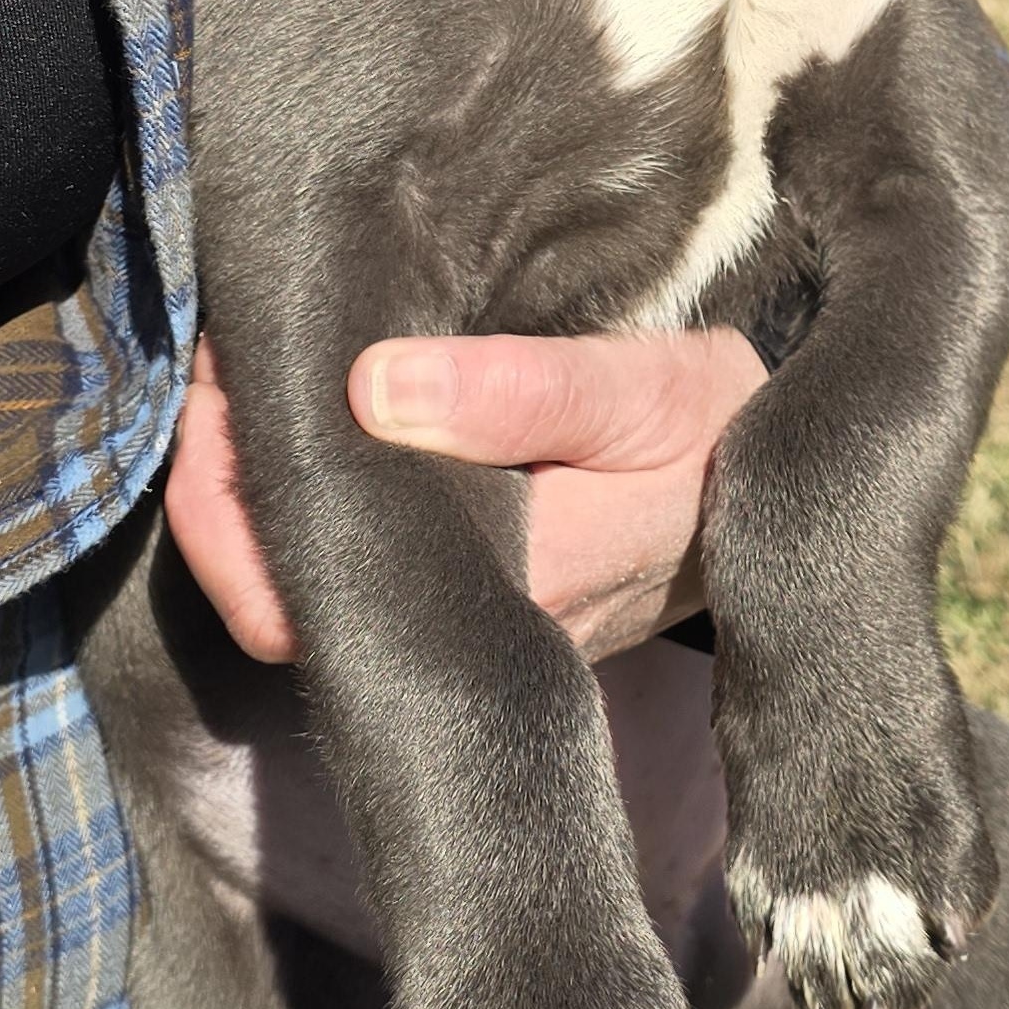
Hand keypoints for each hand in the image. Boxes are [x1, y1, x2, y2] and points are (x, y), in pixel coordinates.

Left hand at [166, 327, 766, 668]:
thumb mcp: (650, 391)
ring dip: (263, 496)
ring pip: (321, 594)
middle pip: (289, 606)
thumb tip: (373, 387)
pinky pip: (364, 574)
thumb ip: (526, 390)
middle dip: (226, 493)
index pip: (308, 604)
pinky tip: (302, 422)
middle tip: (214, 372)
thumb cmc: (723, 435)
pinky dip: (312, 499)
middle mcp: (481, 635)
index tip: (217, 392)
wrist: (793, 494)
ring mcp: (478, 634)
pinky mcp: (483, 609)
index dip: (229, 517)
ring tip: (244, 383)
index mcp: (513, 586)